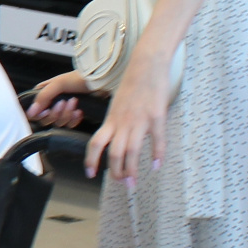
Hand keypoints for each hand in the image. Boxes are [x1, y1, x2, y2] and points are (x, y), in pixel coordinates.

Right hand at [26, 71, 90, 127]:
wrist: (99, 83)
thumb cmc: (78, 79)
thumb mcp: (58, 84)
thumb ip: (43, 97)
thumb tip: (31, 112)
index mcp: (45, 93)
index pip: (34, 110)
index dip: (39, 114)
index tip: (47, 110)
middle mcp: (52, 102)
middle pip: (46, 119)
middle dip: (56, 112)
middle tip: (64, 103)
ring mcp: (63, 110)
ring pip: (58, 123)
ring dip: (67, 114)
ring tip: (75, 102)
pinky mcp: (73, 116)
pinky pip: (69, 125)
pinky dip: (74, 119)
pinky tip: (79, 111)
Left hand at [84, 52, 172, 182]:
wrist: (146, 63)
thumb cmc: (132, 82)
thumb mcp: (118, 102)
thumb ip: (116, 120)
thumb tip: (114, 136)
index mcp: (112, 118)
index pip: (96, 142)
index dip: (91, 160)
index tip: (90, 173)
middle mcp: (123, 122)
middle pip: (114, 153)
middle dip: (116, 172)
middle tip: (121, 183)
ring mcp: (140, 120)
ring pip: (132, 152)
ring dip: (131, 170)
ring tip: (133, 183)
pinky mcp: (156, 116)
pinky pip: (157, 140)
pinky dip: (157, 155)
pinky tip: (156, 166)